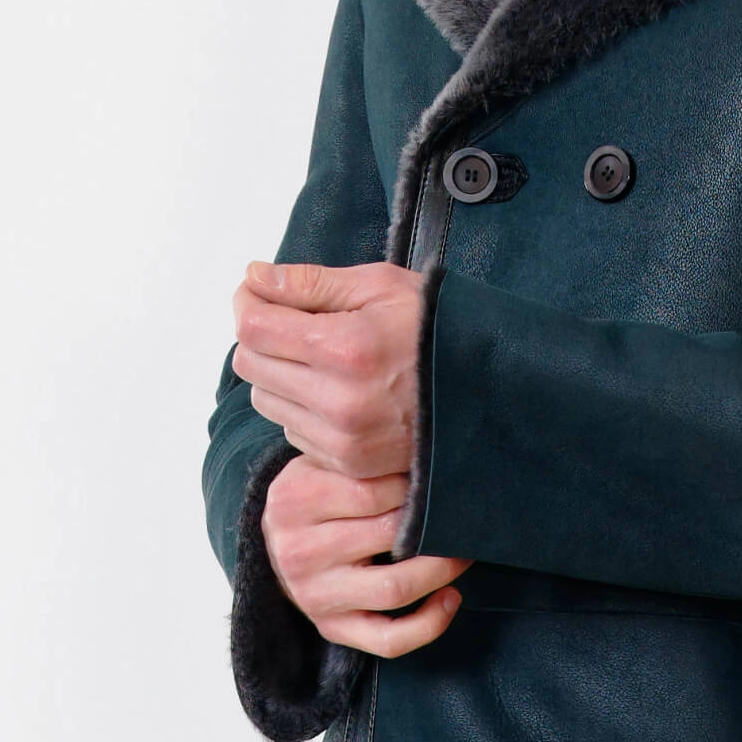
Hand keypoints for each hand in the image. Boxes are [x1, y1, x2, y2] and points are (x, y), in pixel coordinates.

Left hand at [232, 260, 426, 478]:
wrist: (492, 390)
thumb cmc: (439, 329)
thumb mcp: (381, 287)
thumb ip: (311, 283)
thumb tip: (255, 279)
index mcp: (346, 348)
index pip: (253, 327)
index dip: (248, 301)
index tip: (260, 290)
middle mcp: (338, 401)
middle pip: (250, 363)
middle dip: (263, 334)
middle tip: (294, 318)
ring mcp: (342, 439)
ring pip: (265, 399)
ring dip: (280, 373)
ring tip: (323, 357)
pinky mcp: (348, 462)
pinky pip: (292, 429)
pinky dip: (302, 406)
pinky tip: (339, 390)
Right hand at [261, 459, 470, 657]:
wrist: (274, 545)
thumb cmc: (314, 496)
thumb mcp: (322, 464)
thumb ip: (361, 458)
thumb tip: (428, 459)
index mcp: (296, 500)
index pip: (373, 491)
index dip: (415, 486)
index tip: (436, 481)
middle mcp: (300, 551)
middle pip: (389, 535)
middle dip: (434, 523)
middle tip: (462, 513)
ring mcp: (315, 596)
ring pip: (395, 588)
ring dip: (441, 570)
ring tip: (462, 552)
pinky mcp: (332, 628)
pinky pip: (389, 640)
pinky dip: (429, 625)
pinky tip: (451, 598)